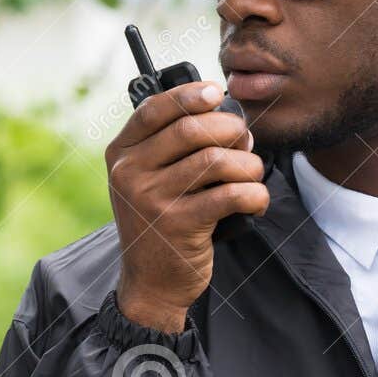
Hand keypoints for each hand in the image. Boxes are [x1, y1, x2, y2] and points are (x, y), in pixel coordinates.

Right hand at [106, 81, 266, 332]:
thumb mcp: (147, 180)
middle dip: (230, 130)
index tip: (218, 93)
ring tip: (253, 175)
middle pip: (191, 129)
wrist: (151, 283)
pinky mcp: (180, 225)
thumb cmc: (161, 223)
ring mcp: (153, 199)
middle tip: (246, 143)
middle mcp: (130, 173)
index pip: (153, 110)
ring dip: (248, 164)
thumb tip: (225, 114)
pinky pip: (231, 194)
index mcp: (121, 154)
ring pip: (216, 160)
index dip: (190, 95)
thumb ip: (168, 146)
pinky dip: (254, 194)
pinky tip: (256, 201)